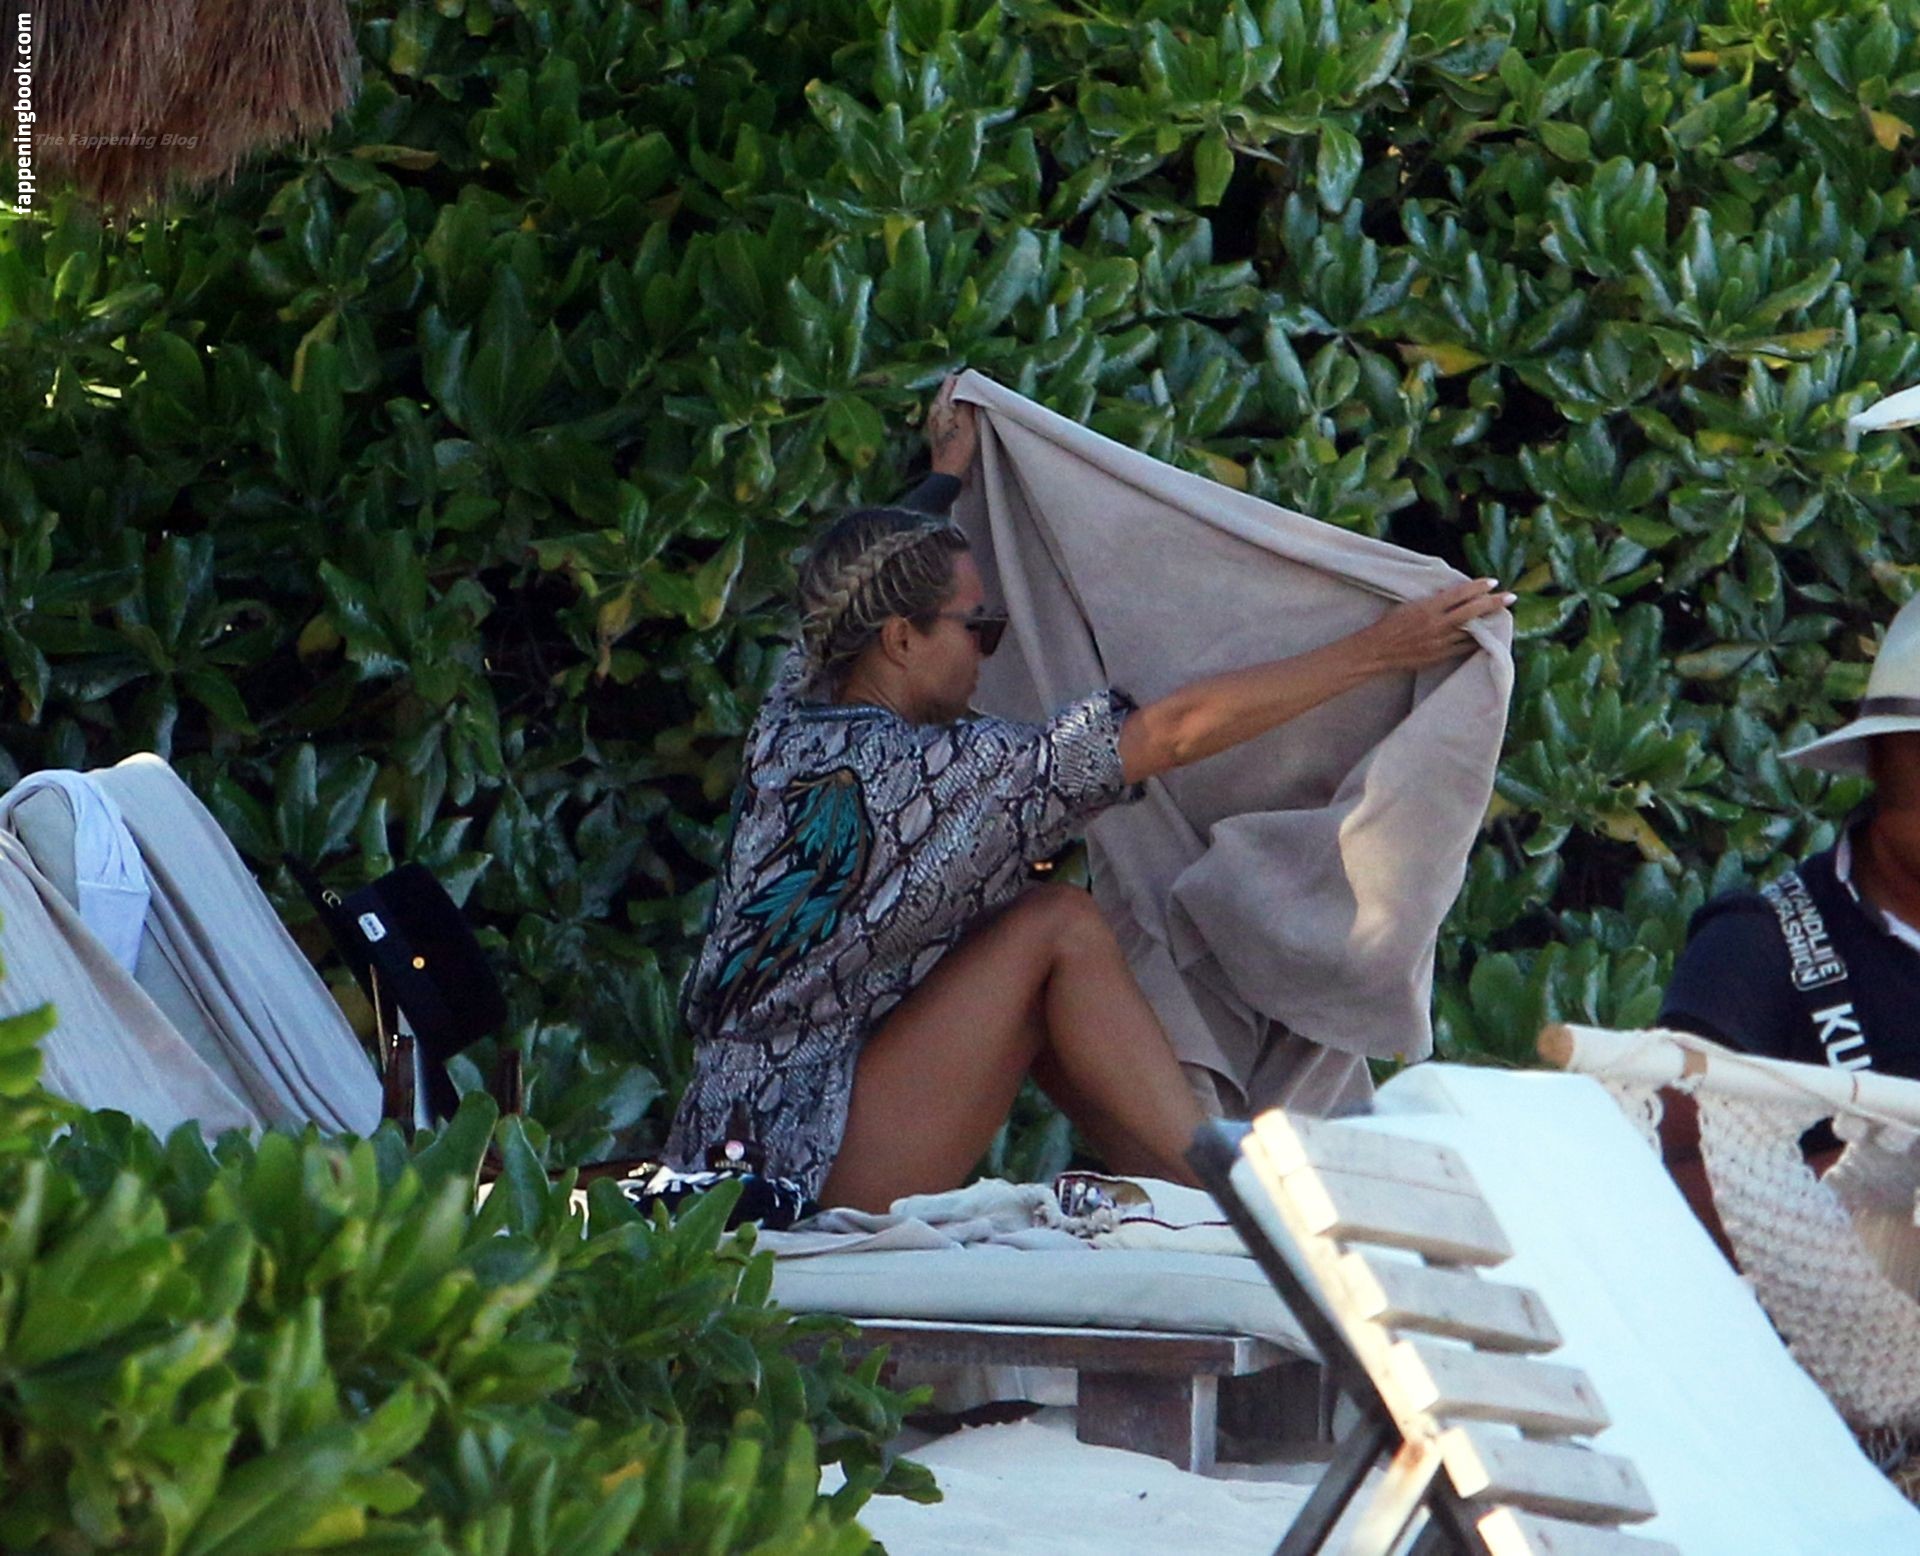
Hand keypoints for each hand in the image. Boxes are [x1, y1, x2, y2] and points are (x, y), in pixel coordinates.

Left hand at [927, 374, 978, 479]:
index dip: (965, 381)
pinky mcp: (942, 431)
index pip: (950, 381)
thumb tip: (968, 385)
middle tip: (981, 397)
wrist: (949, 476)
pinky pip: (954, 415)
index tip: (978, 386)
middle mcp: (935, 412)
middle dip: (966, 391)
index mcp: (938, 406)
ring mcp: (937, 422)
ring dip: (965, 404)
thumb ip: (965, 403)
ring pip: (953, 404)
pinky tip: (972, 420)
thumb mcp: (966, 424)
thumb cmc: (957, 451)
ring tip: (979, 408)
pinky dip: (963, 414)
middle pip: (951, 392)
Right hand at [1360, 577, 1512, 672]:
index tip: (1493, 582)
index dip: (1478, 587)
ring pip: (1471, 631)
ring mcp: (1439, 642)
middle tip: (1511, 597)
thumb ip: (1432, 600)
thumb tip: (1453, 594)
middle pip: (1472, 611)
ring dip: (1488, 623)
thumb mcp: (1408, 604)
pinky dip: (1475, 641)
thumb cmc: (1389, 624)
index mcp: (1427, 607)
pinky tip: (1485, 636)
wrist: (1377, 651)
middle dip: (1493, 603)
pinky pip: (1464, 648)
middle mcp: (1436, 624)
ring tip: (1500, 616)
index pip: (1459, 594)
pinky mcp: (1439, 656)